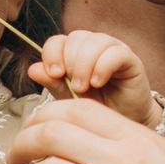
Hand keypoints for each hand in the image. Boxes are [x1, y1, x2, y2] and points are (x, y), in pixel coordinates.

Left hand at [31, 30, 153, 123]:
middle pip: (75, 38)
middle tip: (73, 86)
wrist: (122, 126)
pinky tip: (98, 82)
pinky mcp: (131, 60)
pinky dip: (102, 66)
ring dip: (84, 65)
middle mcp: (94, 47)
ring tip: (83, 87)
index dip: (52, 54)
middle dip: (69, 62)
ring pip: (94, 41)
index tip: (54, 74)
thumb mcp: (69, 99)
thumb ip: (53, 83)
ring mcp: (113, 51)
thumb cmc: (97, 110)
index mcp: (75, 53)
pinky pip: (115, 52)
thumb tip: (32, 69)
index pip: (58, 40)